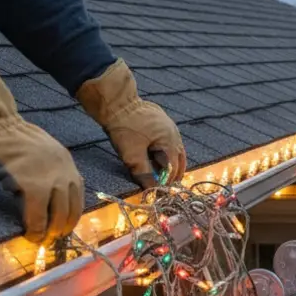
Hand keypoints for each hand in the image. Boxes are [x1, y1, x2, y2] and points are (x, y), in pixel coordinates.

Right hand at [0, 58, 82, 243]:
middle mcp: (64, 169)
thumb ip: (48, 172)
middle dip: (63, 227)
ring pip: (59, 214)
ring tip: (41, 239)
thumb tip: (49, 201)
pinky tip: (30, 235)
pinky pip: (38, 215)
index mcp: (66, 161)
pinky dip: (36, 228)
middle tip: (52, 238)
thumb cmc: (7, 141)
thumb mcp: (38, 154)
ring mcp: (49, 177)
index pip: (78, 194)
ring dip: (51, 231)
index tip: (63, 227)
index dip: (71, 215)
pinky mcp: (32, 185)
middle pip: (72, 207)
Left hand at [77, 59, 185, 185]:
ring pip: (175, 150)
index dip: (166, 182)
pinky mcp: (163, 122)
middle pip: (178, 160)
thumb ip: (143, 174)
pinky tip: (156, 157)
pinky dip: (165, 153)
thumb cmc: (124, 128)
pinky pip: (169, 142)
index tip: (158, 192)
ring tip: (162, 175)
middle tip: (163, 187)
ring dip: (170, 164)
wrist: (116, 102)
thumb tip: (151, 191)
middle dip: (171, 174)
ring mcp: (170, 126)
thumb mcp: (132, 155)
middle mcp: (174, 134)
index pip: (172, 169)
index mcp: (170, 142)